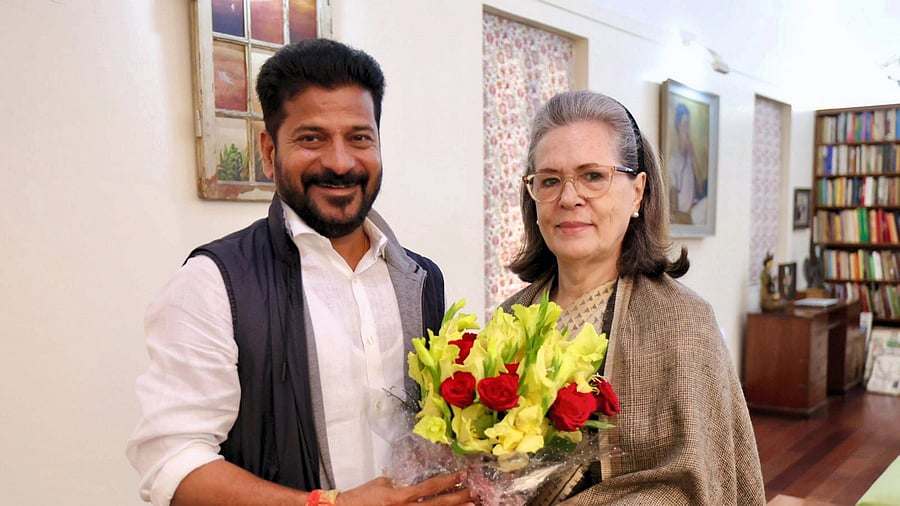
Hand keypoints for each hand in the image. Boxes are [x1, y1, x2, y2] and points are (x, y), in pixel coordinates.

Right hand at [336, 472, 472, 505]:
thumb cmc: (363, 497)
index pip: (430, 488)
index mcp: (400, 496)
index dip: (447, 482)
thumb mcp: (383, 483)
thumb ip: (401, 483)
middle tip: (474, 493)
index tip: (461, 476)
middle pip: (438, 505)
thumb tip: (414, 482)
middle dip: (458, 499)